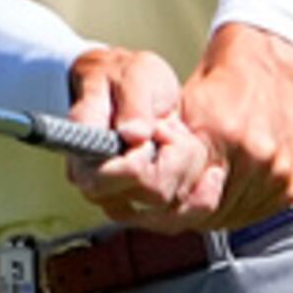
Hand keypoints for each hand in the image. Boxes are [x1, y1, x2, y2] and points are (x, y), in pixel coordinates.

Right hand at [64, 46, 227, 230]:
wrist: (127, 86)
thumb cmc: (121, 76)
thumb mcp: (131, 76)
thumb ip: (132, 103)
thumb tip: (132, 135)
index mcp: (84, 156)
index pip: (109, 180)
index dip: (140, 161)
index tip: (154, 131)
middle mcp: (99, 186)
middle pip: (151, 196)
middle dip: (173, 158)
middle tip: (167, 126)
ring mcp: (125, 199)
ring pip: (172, 208)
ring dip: (187, 168)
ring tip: (176, 137)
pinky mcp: (150, 204)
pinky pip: (184, 216)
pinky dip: (202, 193)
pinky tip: (208, 171)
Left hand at [175, 23, 292, 231]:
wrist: (264, 69)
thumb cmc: (220, 87)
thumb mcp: (180, 111)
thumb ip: (164, 150)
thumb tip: (139, 185)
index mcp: (225, 136)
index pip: (188, 198)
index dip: (169, 209)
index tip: (159, 207)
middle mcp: (257, 157)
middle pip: (211, 214)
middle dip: (190, 212)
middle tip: (178, 202)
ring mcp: (278, 172)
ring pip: (234, 218)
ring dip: (216, 212)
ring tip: (204, 193)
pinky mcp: (292, 183)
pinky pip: (258, 214)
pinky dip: (240, 208)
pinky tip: (227, 191)